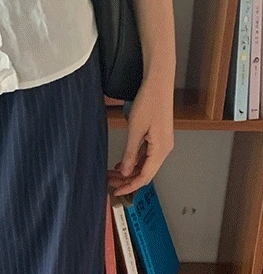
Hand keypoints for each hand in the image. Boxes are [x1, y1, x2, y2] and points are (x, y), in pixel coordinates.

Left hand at [108, 74, 174, 196]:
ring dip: (129, 171)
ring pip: (145, 165)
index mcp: (161, 149)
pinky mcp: (158, 137)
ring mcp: (162, 143)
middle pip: (145, 173)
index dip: (129, 186)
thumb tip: (125, 172)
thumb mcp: (135, 130)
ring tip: (112, 174)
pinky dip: (134, 161)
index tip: (116, 191)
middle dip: (127, 180)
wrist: (159, 82)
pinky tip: (121, 163)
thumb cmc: (149, 101)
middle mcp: (164, 149)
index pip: (145, 177)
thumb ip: (130, 153)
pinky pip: (146, 155)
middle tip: (110, 183)